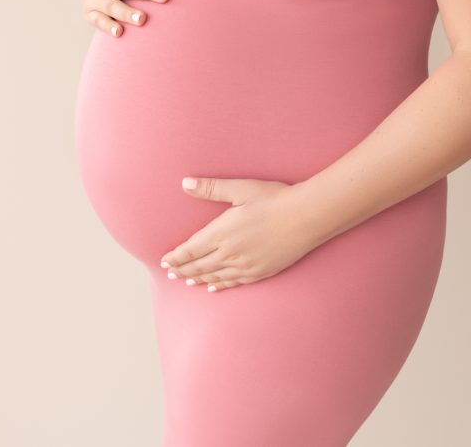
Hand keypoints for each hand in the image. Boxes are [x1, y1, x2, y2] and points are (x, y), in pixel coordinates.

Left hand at [159, 176, 321, 291]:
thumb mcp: (240, 188)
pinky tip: (213, 287)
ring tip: (186, 281)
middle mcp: (229, 253)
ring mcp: (245, 265)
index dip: (175, 257)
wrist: (306, 217)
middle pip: (199, 266)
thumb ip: (210, 188)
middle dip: (182, 270)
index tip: (164, 261)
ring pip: (214, 276)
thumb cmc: (274, 199)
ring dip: (198, 279)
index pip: (190, 250)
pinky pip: (233, 282)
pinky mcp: (260, 272)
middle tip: (169, 274)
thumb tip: (185, 183)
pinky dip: (220, 285)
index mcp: (221, 233)